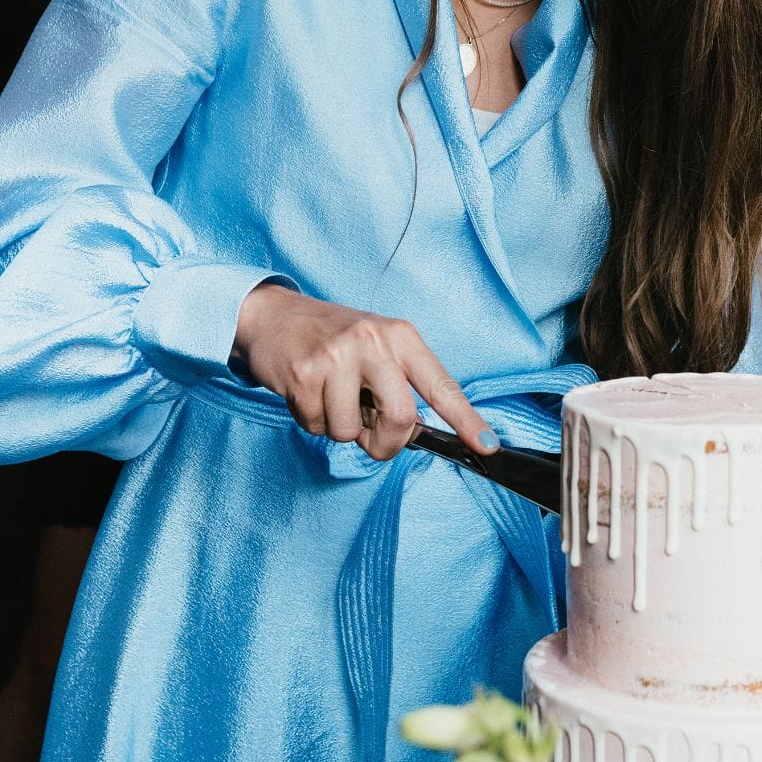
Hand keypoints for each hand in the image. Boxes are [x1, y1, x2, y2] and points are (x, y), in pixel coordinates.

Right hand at [232, 284, 497, 460]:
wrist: (274, 315)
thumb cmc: (333, 339)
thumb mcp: (377, 347)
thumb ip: (398, 385)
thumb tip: (413, 433)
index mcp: (401, 336)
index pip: (441, 384)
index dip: (467, 420)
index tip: (487, 445)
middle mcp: (374, 341)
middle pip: (400, 417)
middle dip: (386, 442)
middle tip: (370, 435)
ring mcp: (338, 355)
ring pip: (351, 430)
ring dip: (338, 428)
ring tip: (329, 396)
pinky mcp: (304, 372)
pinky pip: (317, 424)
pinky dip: (311, 419)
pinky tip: (307, 391)